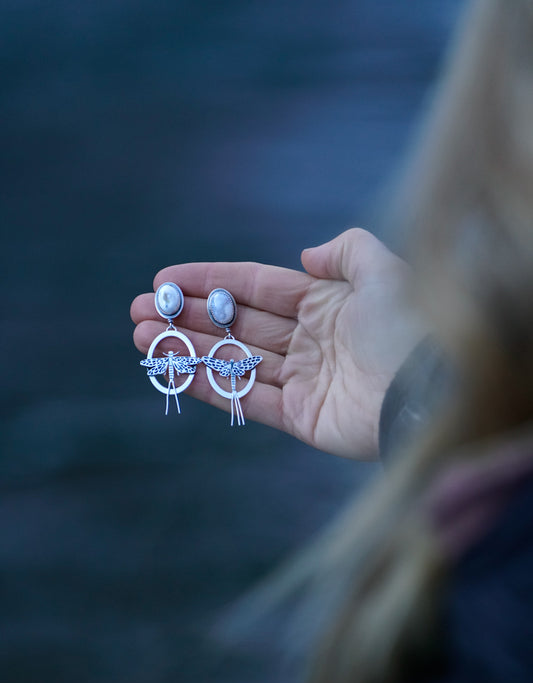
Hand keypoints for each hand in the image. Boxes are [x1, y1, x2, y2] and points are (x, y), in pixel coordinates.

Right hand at [131, 228, 421, 458]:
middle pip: (235, 325)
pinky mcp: (303, 418)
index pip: (254, 287)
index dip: (209, 281)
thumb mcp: (383, 270)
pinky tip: (173, 370)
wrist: (436, 390)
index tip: (165, 279)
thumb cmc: (412, 325)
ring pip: (233, 361)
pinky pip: (247, 398)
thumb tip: (306, 255)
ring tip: (141, 340)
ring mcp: (304, 380)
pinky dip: (209, 385)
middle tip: (139, 312)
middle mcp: (309, 339)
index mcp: (324, 302)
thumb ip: (346, 251)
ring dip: (186, 350)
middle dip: (186, 317)